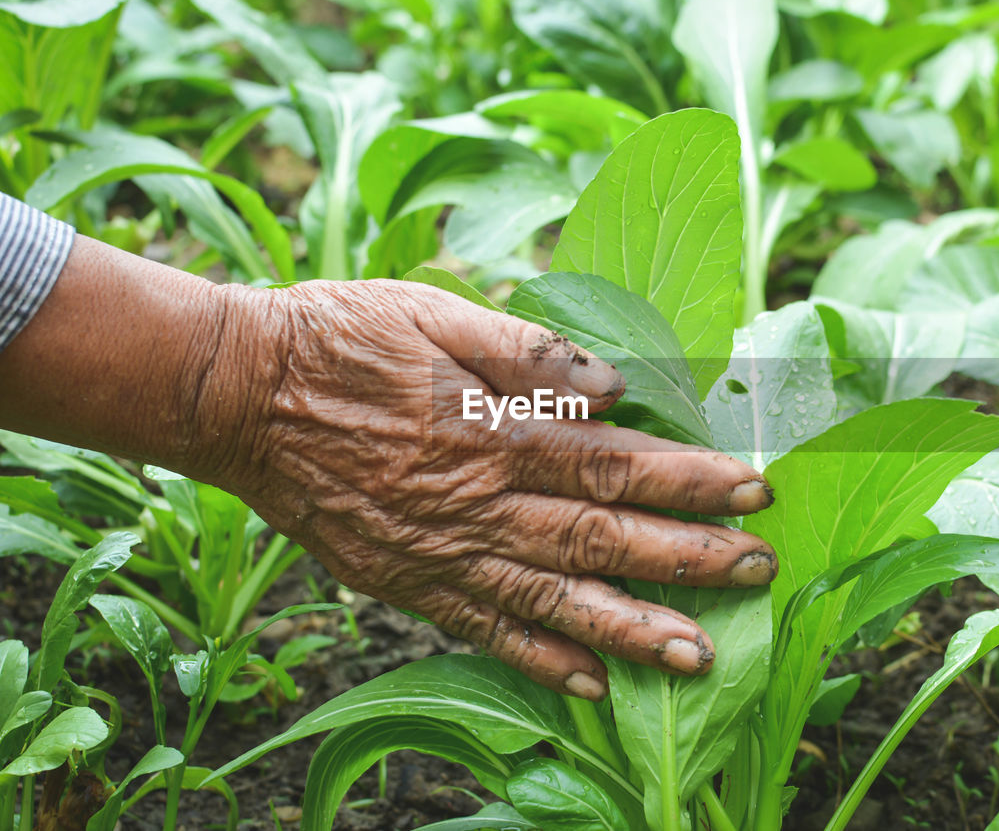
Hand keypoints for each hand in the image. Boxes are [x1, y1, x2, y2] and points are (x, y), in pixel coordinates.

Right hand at [192, 279, 775, 700]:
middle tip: (759, 572)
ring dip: (631, 629)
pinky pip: (481, 630)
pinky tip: (590, 686)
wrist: (238, 394)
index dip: (689, 479)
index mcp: (492, 429)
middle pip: (601, 536)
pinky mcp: (406, 583)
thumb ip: (525, 350)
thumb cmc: (339, 338)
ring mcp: (440, 551)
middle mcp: (476, 502)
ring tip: (699, 655)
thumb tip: (611, 385)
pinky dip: (538, 661)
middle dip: (688, 557)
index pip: (614, 461)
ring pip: (553, 598)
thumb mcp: (431, 311)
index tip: (752, 491)